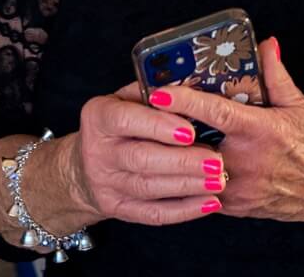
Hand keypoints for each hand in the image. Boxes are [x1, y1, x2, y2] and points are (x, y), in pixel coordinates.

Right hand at [61, 82, 227, 226]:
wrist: (86, 164)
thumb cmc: (118, 124)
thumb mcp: (125, 99)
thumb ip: (153, 93)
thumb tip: (189, 89)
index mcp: (99, 116)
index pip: (126, 120)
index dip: (158, 125)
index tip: (190, 131)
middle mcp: (97, 151)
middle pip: (141, 159)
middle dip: (182, 161)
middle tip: (215, 160)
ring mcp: (105, 183)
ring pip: (149, 188)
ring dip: (187, 186)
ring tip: (217, 180)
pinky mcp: (118, 208)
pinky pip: (153, 214)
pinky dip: (183, 210)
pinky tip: (208, 203)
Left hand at [156, 38, 303, 224]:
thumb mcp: (299, 105)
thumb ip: (276, 75)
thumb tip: (267, 44)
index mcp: (259, 130)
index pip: (214, 112)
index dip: (184, 101)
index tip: (159, 93)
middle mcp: (246, 160)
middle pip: (195, 142)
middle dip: (172, 130)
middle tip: (151, 114)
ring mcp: (240, 188)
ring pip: (194, 171)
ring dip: (179, 154)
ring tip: (162, 138)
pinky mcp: (236, 207)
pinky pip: (203, 190)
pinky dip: (193, 176)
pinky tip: (184, 162)